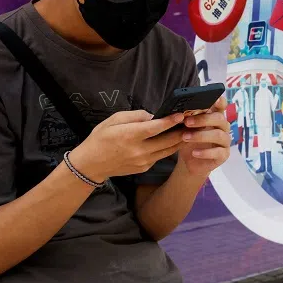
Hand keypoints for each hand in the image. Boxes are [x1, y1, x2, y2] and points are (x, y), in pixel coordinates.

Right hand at [68, 111, 184, 181]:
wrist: (91, 164)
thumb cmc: (101, 138)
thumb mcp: (113, 120)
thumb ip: (134, 116)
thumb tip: (153, 116)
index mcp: (129, 135)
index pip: (156, 128)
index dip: (170, 121)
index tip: (181, 114)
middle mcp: (138, 150)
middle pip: (167, 141)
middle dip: (181, 131)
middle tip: (191, 122)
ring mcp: (143, 161)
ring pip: (168, 150)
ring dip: (179, 141)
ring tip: (188, 131)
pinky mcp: (144, 168)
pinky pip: (160, 156)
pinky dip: (168, 148)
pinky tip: (173, 140)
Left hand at [177, 96, 230, 176]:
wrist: (190, 162)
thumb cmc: (189, 140)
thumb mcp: (187, 128)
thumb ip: (188, 118)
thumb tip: (180, 111)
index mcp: (215, 117)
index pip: (221, 105)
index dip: (219, 101)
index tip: (213, 99)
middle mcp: (223, 127)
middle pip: (219, 118)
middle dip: (203, 119)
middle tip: (187, 122)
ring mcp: (225, 141)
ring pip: (218, 135)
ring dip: (201, 135)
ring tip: (185, 137)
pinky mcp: (224, 154)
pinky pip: (218, 152)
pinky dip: (205, 152)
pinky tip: (194, 153)